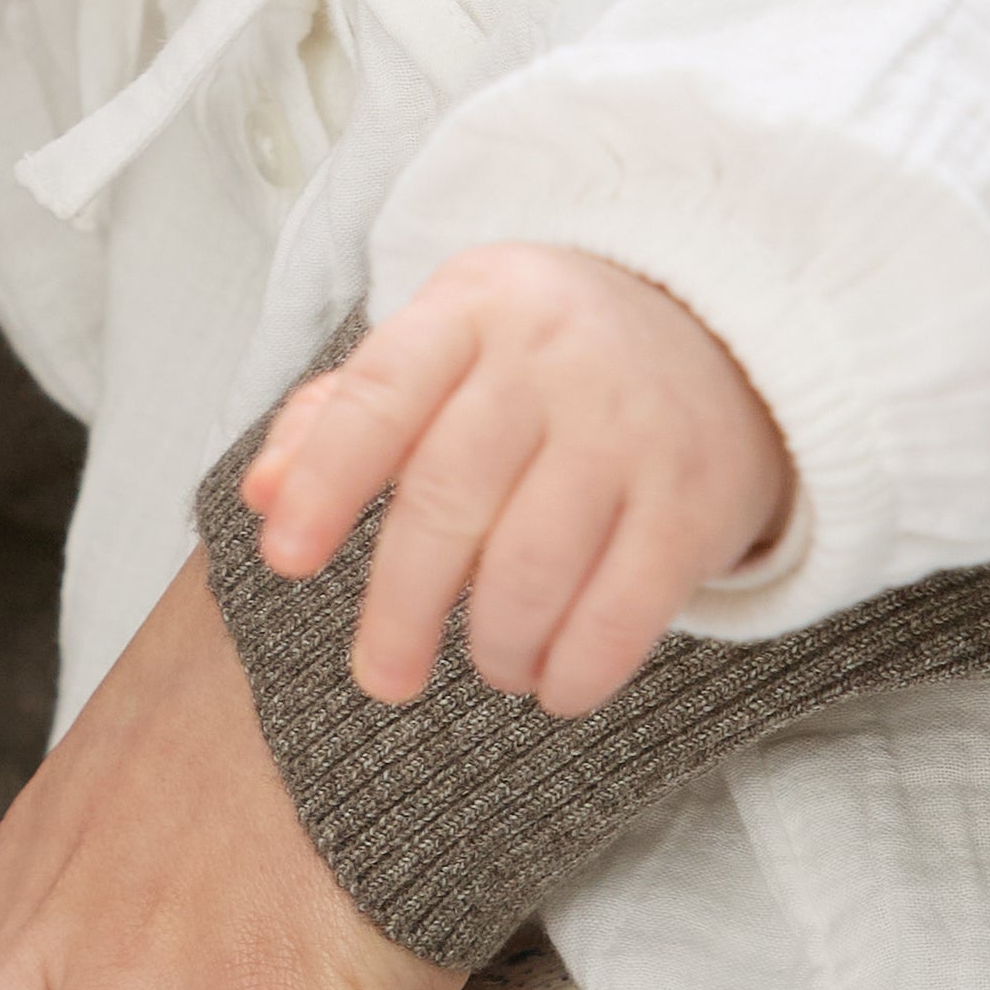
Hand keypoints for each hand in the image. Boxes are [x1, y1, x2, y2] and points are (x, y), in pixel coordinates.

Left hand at [242, 247, 795, 712]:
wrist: (728, 336)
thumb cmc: (548, 360)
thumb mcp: (448, 347)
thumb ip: (344, 414)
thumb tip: (261, 494)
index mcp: (475, 308)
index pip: (380, 393)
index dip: (325, 482)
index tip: (283, 559)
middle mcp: (554, 357)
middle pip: (450, 496)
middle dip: (400, 607)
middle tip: (381, 674)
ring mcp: (632, 427)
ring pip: (532, 568)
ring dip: (494, 645)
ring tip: (489, 662)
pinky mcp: (698, 500)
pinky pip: (622, 614)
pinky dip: (574, 672)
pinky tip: (554, 682)